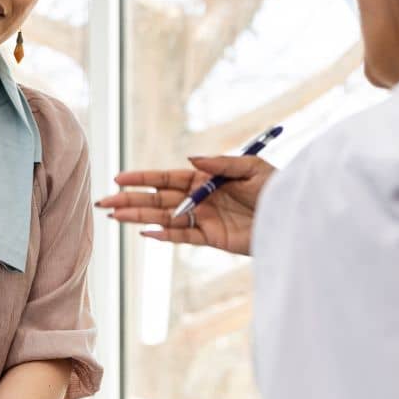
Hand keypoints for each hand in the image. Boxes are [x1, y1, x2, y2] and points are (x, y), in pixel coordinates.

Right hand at [94, 155, 276, 255]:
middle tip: (104, 202)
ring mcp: (203, 218)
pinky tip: (145, 233)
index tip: (119, 179)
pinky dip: (164, 235)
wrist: (294, 216)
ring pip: (164, 218)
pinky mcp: (212, 238)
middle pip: (157, 198)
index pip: (165, 178)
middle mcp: (199, 198)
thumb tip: (190, 160)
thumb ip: (219, 163)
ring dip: (139, 217)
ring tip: (114, 217)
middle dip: (130, 200)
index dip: (142, 178)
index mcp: (204, 178)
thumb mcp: (250, 168)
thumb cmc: (275, 187)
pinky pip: (183, 237)